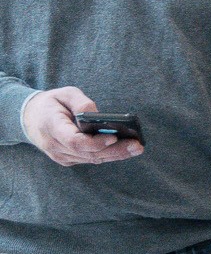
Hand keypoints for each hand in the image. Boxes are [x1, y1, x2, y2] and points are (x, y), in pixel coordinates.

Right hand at [20, 88, 140, 166]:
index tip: (113, 138)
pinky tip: (124, 149)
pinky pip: (89, 158)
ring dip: (115, 154)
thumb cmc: (51, 103)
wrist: (30, 117)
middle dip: (114, 150)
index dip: (95, 142)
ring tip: (136, 147)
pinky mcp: (67, 159)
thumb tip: (99, 115)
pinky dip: (107, 154)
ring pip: (91, 158)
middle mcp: (54, 145)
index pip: (74, 141)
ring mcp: (60, 155)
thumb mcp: (64, 94)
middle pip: (88, 153)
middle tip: (137, 146)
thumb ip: (81, 103)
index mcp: (51, 127)